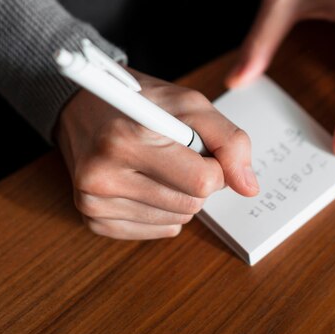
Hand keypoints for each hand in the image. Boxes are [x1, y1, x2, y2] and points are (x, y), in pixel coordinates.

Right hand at [55, 69, 258, 239]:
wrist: (85, 108)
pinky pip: (157, 231)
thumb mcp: (191, 104)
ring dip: (181, 195)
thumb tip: (249, 187)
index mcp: (128, 138)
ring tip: (159, 164)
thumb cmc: (142, 102)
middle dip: (198, 180)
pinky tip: (146, 182)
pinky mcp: (93, 220)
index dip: (215, 165)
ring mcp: (93, 201)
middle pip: (191, 204)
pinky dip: (163, 210)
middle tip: (177, 153)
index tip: (202, 148)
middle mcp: (104, 173)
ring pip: (177, 221)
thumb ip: (229, 141)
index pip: (202, 181)